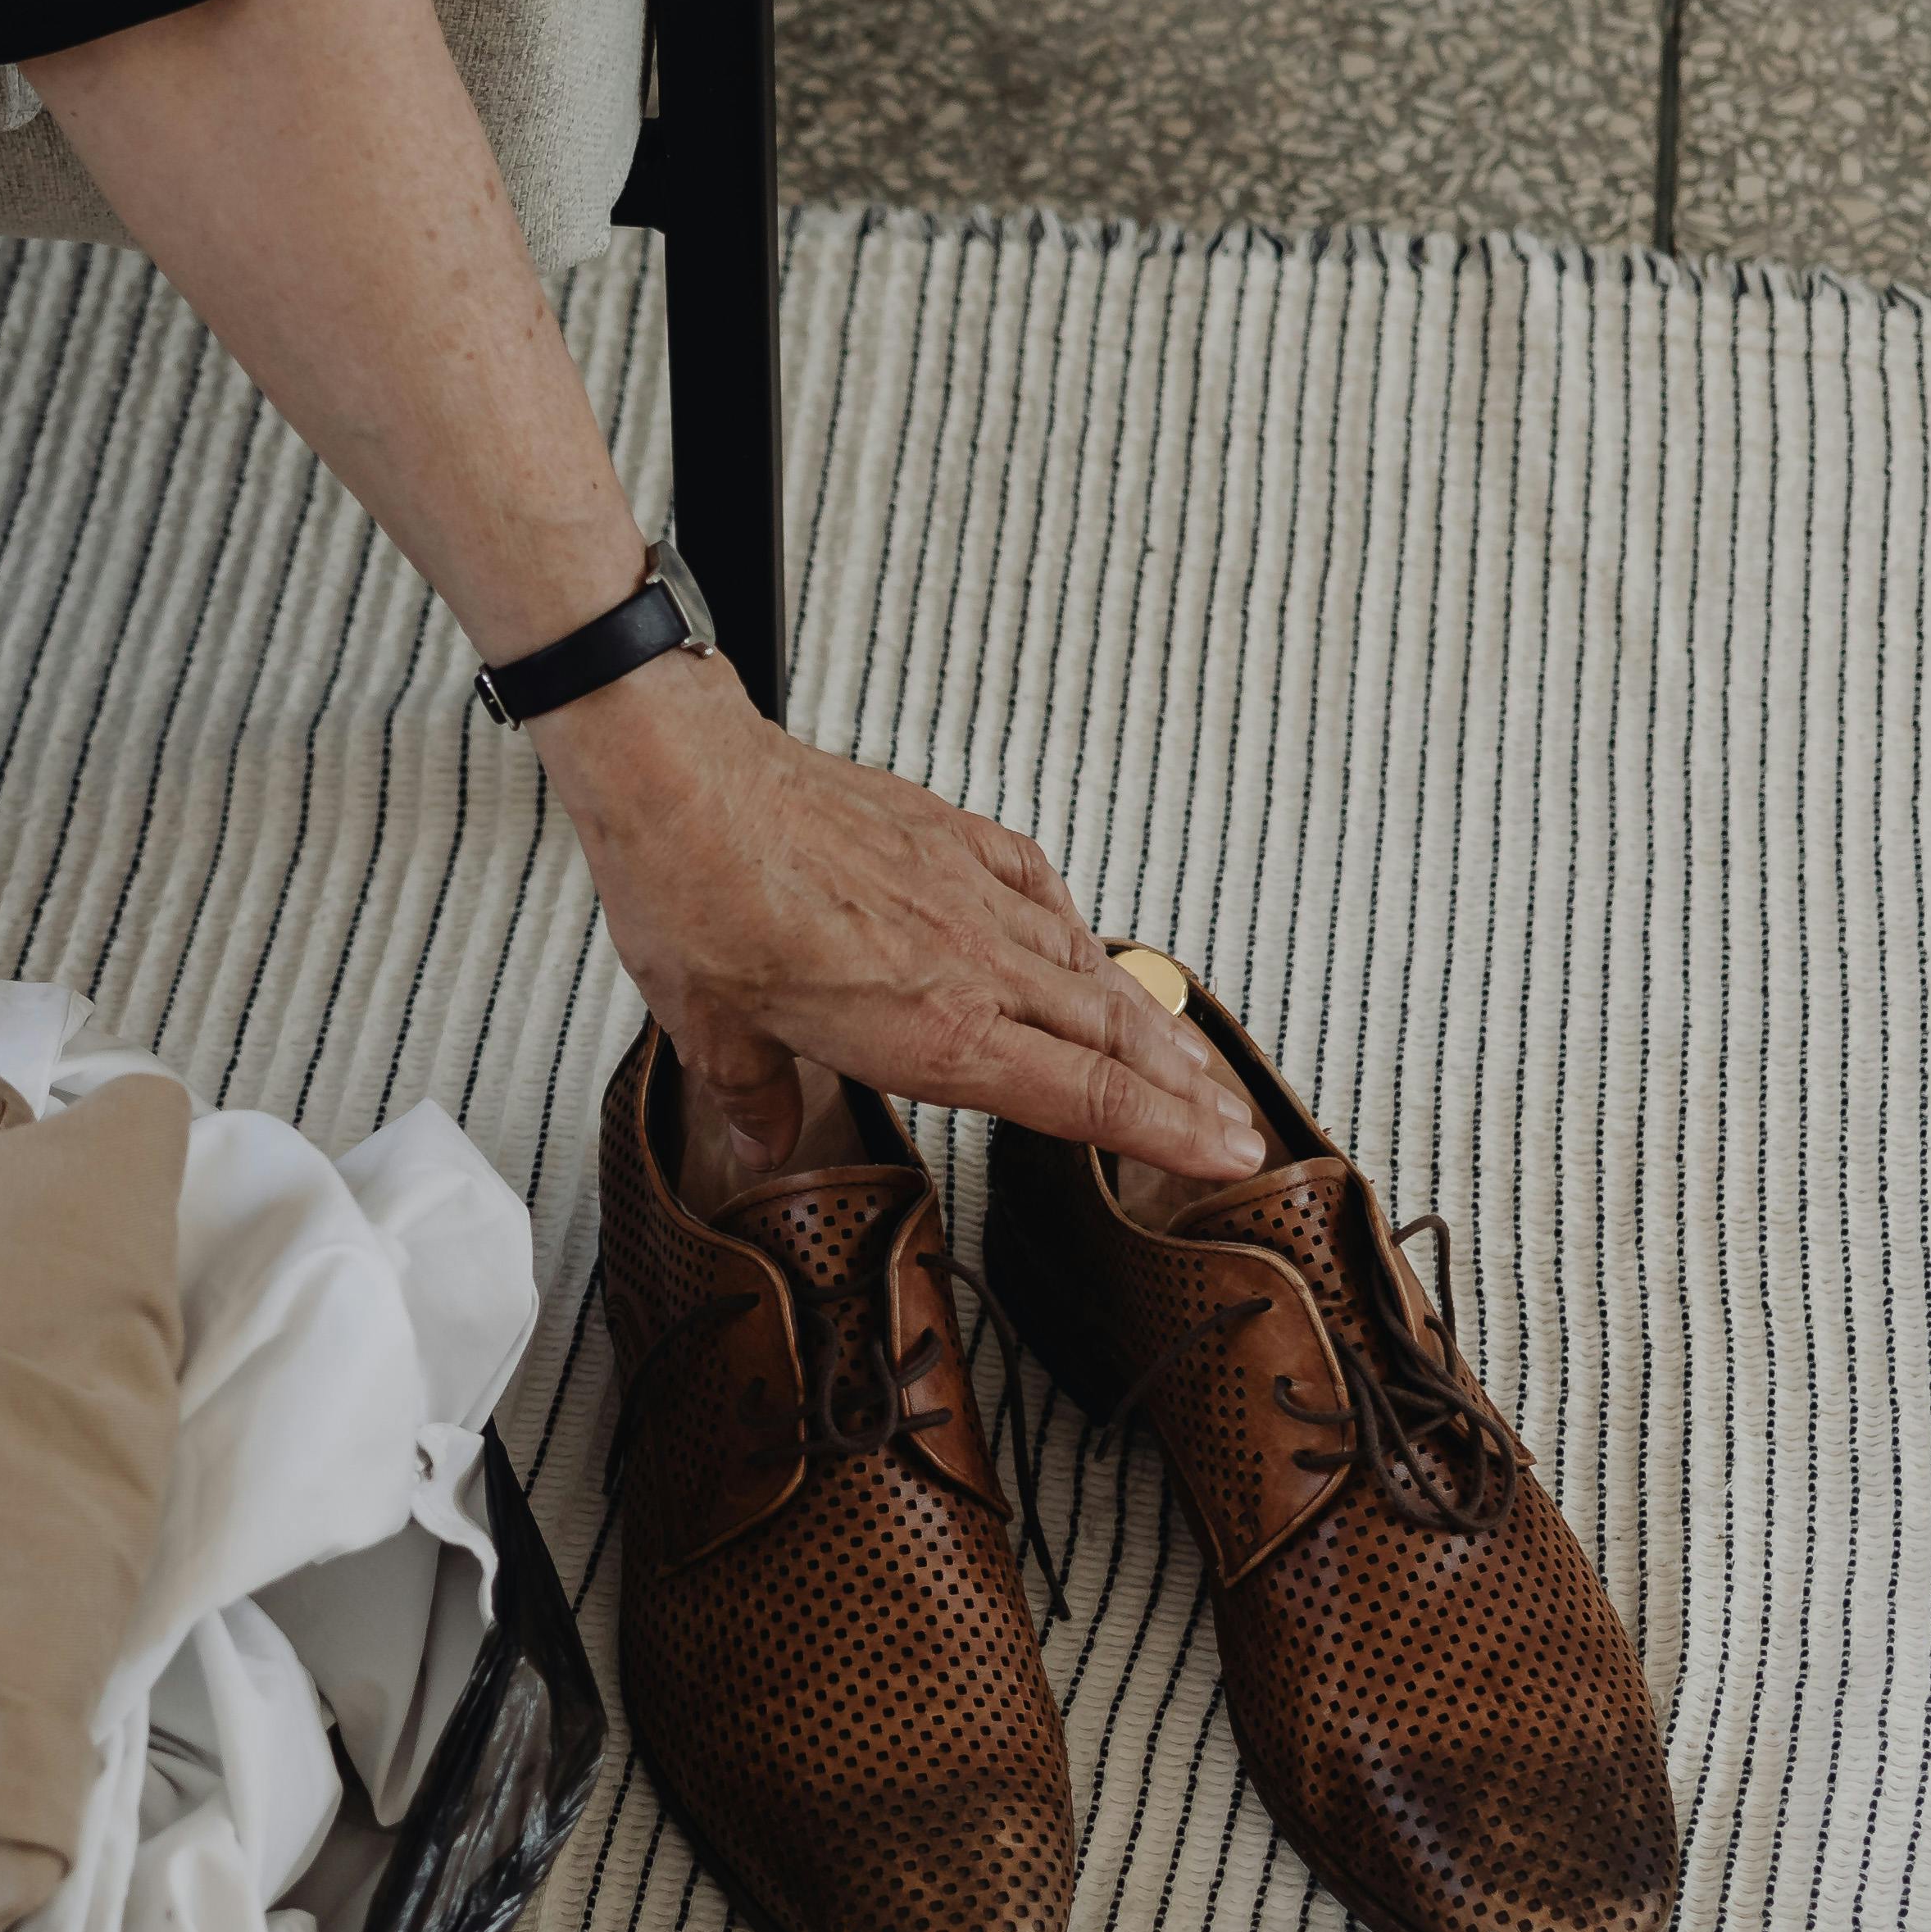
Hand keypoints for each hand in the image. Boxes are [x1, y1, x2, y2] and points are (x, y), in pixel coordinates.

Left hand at [531, 653, 1274, 1183]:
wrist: (688, 777)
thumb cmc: (698, 891)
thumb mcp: (713, 1032)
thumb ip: (755, 1098)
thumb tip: (763, 1144)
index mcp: (931, 1029)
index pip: (1083, 1099)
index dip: (1165, 1133)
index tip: (1225, 1154)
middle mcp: (972, 964)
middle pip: (1114, 1040)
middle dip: (1190, 1090)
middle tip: (1242, 1125)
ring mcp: (971, 895)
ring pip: (1092, 968)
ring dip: (1152, 1022)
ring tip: (1195, 1058)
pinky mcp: (953, 837)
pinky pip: (1043, 891)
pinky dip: (1079, 930)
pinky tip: (1090, 944)